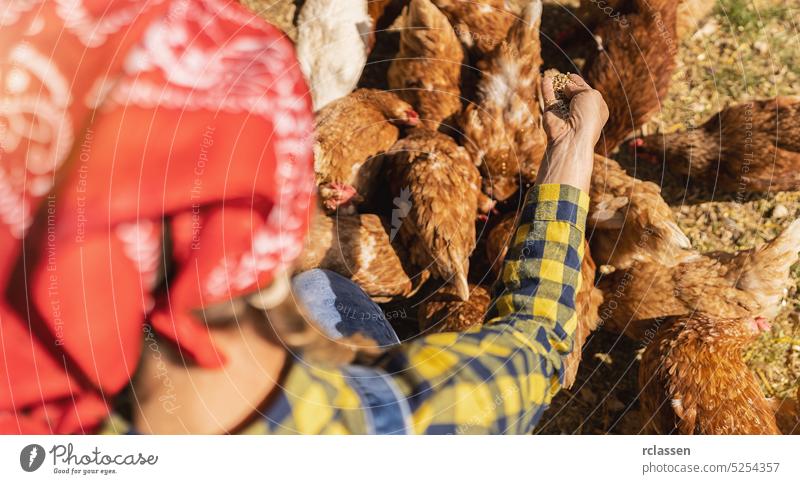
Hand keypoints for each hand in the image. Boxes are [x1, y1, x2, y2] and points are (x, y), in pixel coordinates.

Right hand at [536, 73, 608, 190]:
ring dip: (556, 86)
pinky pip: (548, 99)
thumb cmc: (587, 115)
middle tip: (562, 76)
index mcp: (595, 108)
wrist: (572, 135)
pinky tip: (544, 79)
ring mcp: (565, 114)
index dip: (579, 83)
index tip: (571, 75)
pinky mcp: (551, 115)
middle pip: (572, 95)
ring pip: (559, 96)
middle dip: (568, 85)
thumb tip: (566, 86)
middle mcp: (580, 112)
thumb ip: (579, 87)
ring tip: (552, 75)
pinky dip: (546, 89)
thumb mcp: (590, 95)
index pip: (587, 92)